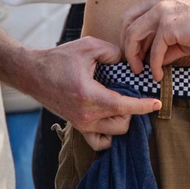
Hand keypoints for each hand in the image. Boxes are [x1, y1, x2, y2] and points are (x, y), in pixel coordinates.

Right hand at [25, 36, 161, 151]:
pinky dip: (110, 134)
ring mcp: (81, 124)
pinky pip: (99, 142)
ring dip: (122, 119)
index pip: (124, 107)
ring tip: (121, 102)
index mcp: (89, 96)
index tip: (157, 103)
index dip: (143, 106)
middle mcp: (86, 116)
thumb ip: (113, 52)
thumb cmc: (58, 59)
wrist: (32, 74)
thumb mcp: (88, 47)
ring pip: (114, 133)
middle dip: (132, 109)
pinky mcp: (77, 126)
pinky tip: (112, 117)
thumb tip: (127, 62)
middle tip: (131, 92)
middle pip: (123, 123)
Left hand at [121, 0, 189, 80]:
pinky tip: (158, 75)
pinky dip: (153, 65)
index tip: (134, 54)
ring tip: (141, 71)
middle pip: (127, 24)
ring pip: (134, 35)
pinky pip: (154, 50)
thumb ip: (164, 43)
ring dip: (134, 57)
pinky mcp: (169, 26)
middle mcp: (156, 1)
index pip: (131, 16)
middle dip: (127, 47)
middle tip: (134, 65)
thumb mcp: (180, 32)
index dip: (128, 36)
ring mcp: (161, 12)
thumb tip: (153, 60)